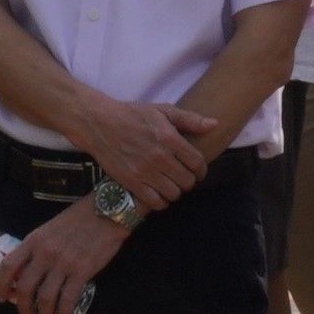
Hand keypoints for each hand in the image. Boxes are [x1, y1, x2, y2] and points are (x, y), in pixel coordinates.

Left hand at [0, 196, 127, 313]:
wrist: (107, 211)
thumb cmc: (78, 218)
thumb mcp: (50, 228)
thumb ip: (38, 247)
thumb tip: (29, 270)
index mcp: (34, 240)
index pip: (8, 266)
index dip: (1, 285)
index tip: (1, 298)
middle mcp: (44, 253)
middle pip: (25, 288)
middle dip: (23, 308)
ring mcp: (63, 263)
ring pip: (46, 298)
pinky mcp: (82, 271)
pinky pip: (68, 299)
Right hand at [79, 91, 210, 207]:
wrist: (99, 123)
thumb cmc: (132, 114)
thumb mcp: (162, 110)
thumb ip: (189, 119)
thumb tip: (214, 124)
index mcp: (169, 138)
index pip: (197, 163)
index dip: (201, 169)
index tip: (197, 170)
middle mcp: (159, 157)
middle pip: (187, 181)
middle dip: (188, 180)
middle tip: (182, 176)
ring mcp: (144, 171)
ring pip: (173, 193)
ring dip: (175, 191)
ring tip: (170, 184)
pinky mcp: (131, 182)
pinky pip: (155, 202)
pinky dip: (160, 201)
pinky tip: (157, 192)